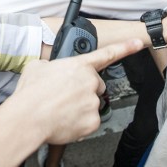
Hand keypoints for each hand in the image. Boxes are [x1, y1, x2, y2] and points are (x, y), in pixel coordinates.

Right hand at [13, 39, 143, 144]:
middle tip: (66, 97)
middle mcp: (90, 81)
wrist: (28, 117)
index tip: (138, 43)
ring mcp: (93, 101)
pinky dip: (80, 123)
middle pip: (96, 86)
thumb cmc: (31, 93)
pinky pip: (90, 122)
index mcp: (79, 65)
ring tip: (61, 109)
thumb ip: (51, 66)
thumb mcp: (37, 67)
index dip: (125, 48)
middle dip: (85, 90)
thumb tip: (51, 71)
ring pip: (92, 104)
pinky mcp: (93, 121)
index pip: (107, 54)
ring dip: (80, 107)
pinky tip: (65, 120)